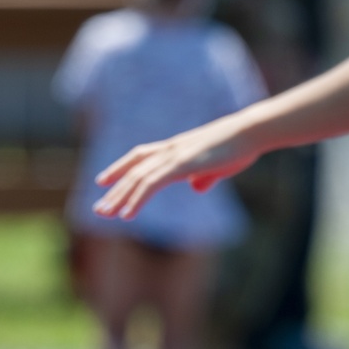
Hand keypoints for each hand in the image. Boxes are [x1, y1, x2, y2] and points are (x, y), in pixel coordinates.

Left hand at [93, 116, 260, 219]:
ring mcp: (174, 155)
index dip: (120, 168)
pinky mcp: (181, 163)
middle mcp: (169, 150)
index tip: (103, 181)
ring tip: (105, 215)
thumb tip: (196, 187)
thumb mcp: (218, 166)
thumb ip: (204, 177)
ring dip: (120, 198)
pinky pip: (152, 184)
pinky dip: (137, 199)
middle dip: (114, 191)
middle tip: (98, 210)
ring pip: (137, 178)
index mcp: (176, 149)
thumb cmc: (239, 148)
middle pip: (133, 171)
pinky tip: (127, 214)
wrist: (250, 133)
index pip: (139, 157)